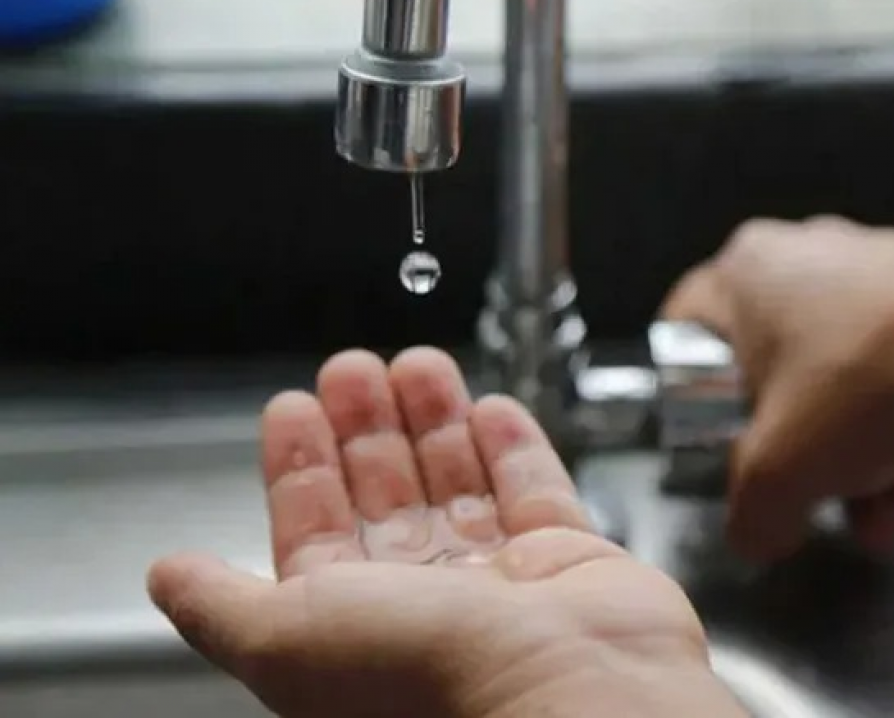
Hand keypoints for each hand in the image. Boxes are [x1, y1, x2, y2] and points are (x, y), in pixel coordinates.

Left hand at [147, 349, 744, 717]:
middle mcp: (427, 607)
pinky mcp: (570, 561)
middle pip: (386, 496)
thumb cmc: (425, 679)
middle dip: (365, 427)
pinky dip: (512, 447)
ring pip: (459, 483)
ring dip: (433, 421)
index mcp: (353, 629)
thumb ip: (220, 603)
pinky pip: (535, 490)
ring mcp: (503, 583)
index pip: (315, 530)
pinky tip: (491, 408)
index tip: (294, 407)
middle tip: (353, 368)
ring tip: (417, 363)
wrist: (562, 694)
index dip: (300, 466)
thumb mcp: (282, 636)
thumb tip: (168, 576)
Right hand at [663, 216, 893, 561]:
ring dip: (864, 464)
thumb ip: (751, 514)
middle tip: (823, 505)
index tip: (715, 439)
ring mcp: (874, 271)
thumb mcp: (781, 472)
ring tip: (890, 521)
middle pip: (777, 379)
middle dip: (808, 461)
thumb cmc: (874, 376)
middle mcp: (806, 257)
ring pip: (845, 384)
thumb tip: (756, 534)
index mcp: (746, 273)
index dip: (695, 398)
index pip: (686, 332)